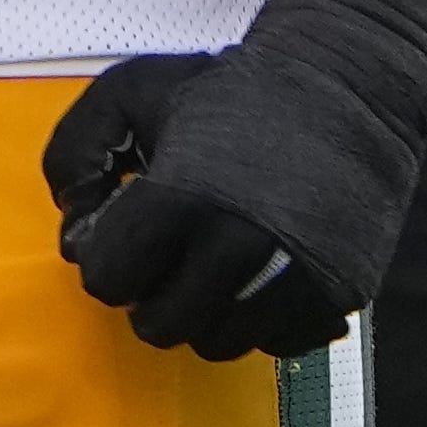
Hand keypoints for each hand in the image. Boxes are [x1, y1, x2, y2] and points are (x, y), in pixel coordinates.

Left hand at [48, 0, 426, 360]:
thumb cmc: (233, 88)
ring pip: (217, 343)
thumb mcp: (131, 92)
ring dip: (205, 312)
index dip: (108, 255)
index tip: (132, 226)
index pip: (107, 281)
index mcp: (180, 201)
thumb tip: (73, 232)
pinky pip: (275, 343)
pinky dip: (261, 319)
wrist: (354, 83)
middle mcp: (238, 249)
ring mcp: (291, 278)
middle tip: (171, 251)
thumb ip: (72, 155)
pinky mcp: (335, 294)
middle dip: (151, 292)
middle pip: (159, 326)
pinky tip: (263, 273)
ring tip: (215, 262)